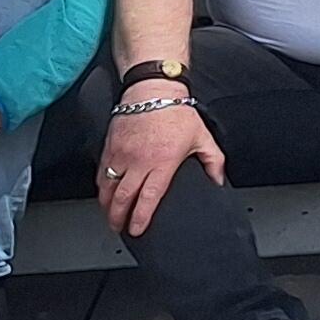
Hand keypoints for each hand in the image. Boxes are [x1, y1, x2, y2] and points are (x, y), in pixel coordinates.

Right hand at [96, 98, 224, 237]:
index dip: (140, 217)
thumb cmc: (176, 111)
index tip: (137, 230)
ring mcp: (121, 154)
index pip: (148, 198)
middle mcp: (138, 161)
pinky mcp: (109, 147)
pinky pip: (101, 173)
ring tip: (110, 217)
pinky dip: (101, 187)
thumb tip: (218, 181)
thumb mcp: (202, 137)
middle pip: (122, 198)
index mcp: (162, 162)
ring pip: (107, 188)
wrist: (152, 89)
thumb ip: (213, 162)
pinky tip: (104, 194)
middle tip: (120, 229)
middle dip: (118, 218)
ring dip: (107, 206)